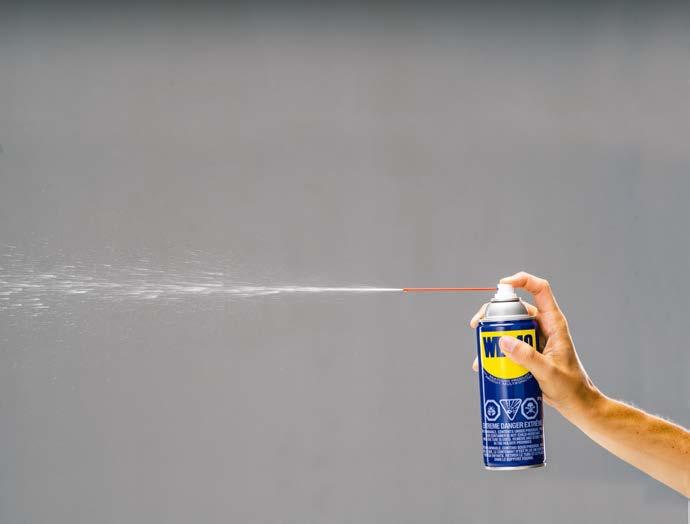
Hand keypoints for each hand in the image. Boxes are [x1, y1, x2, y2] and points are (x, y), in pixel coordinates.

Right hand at [470, 271, 600, 417]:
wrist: (576, 405)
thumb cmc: (571, 387)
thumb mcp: (548, 372)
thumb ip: (527, 357)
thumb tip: (503, 340)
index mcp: (553, 323)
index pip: (540, 290)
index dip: (522, 280)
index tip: (502, 285)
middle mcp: (543, 326)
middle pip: (516, 308)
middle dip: (494, 314)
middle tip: (478, 325)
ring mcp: (534, 339)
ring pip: (509, 326)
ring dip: (492, 335)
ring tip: (480, 350)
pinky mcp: (528, 351)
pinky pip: (508, 344)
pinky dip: (495, 351)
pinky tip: (485, 365)